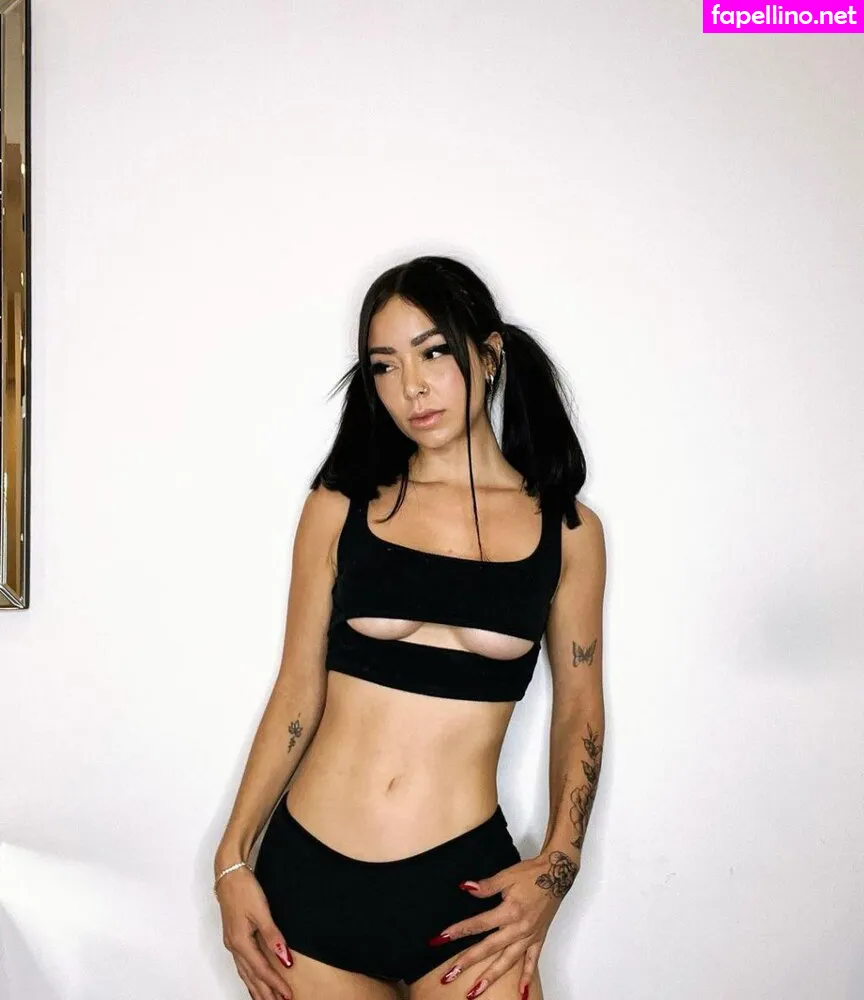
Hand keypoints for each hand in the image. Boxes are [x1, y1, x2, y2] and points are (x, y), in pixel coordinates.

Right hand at [215, 866, 294, 999]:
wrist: (228, 874)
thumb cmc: (244, 889)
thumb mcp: (261, 911)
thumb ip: (273, 936)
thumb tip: (285, 959)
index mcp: (240, 942)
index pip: (262, 970)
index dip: (275, 984)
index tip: (288, 995)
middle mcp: (234, 946)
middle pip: (251, 976)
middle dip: (265, 993)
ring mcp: (232, 943)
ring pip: (245, 973)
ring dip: (256, 988)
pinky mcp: (233, 937)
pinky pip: (241, 964)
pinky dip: (249, 976)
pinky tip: (253, 980)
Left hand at [431, 852, 573, 997]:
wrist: (557, 873)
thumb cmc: (530, 874)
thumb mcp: (506, 875)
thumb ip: (486, 885)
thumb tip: (465, 887)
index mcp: (510, 911)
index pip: (479, 924)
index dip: (459, 931)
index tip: (441, 939)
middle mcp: (519, 928)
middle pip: (489, 948)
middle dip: (467, 962)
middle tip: (448, 975)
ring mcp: (529, 937)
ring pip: (507, 962)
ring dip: (490, 977)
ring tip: (474, 991)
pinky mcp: (539, 939)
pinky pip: (532, 962)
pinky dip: (527, 978)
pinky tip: (521, 993)